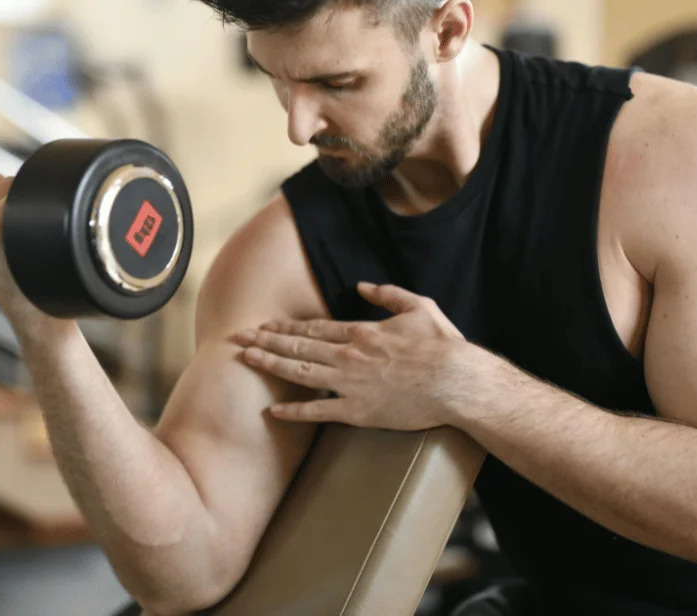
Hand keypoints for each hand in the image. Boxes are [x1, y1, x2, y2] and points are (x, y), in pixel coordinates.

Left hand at [233, 282, 470, 429]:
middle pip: (298, 345)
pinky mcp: (358, 411)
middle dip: (266, 340)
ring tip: (246, 359)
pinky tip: (273, 410)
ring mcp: (350, 384)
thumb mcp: (419, 306)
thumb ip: (388, 294)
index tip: (265, 325)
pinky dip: (294, 411)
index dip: (286, 326)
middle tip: (239, 337)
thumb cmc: (443, 345)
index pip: (314, 327)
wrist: (457, 383)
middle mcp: (348, 355)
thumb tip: (362, 285)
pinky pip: (318, 412)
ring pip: (300, 372)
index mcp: (361, 331)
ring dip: (270, 364)